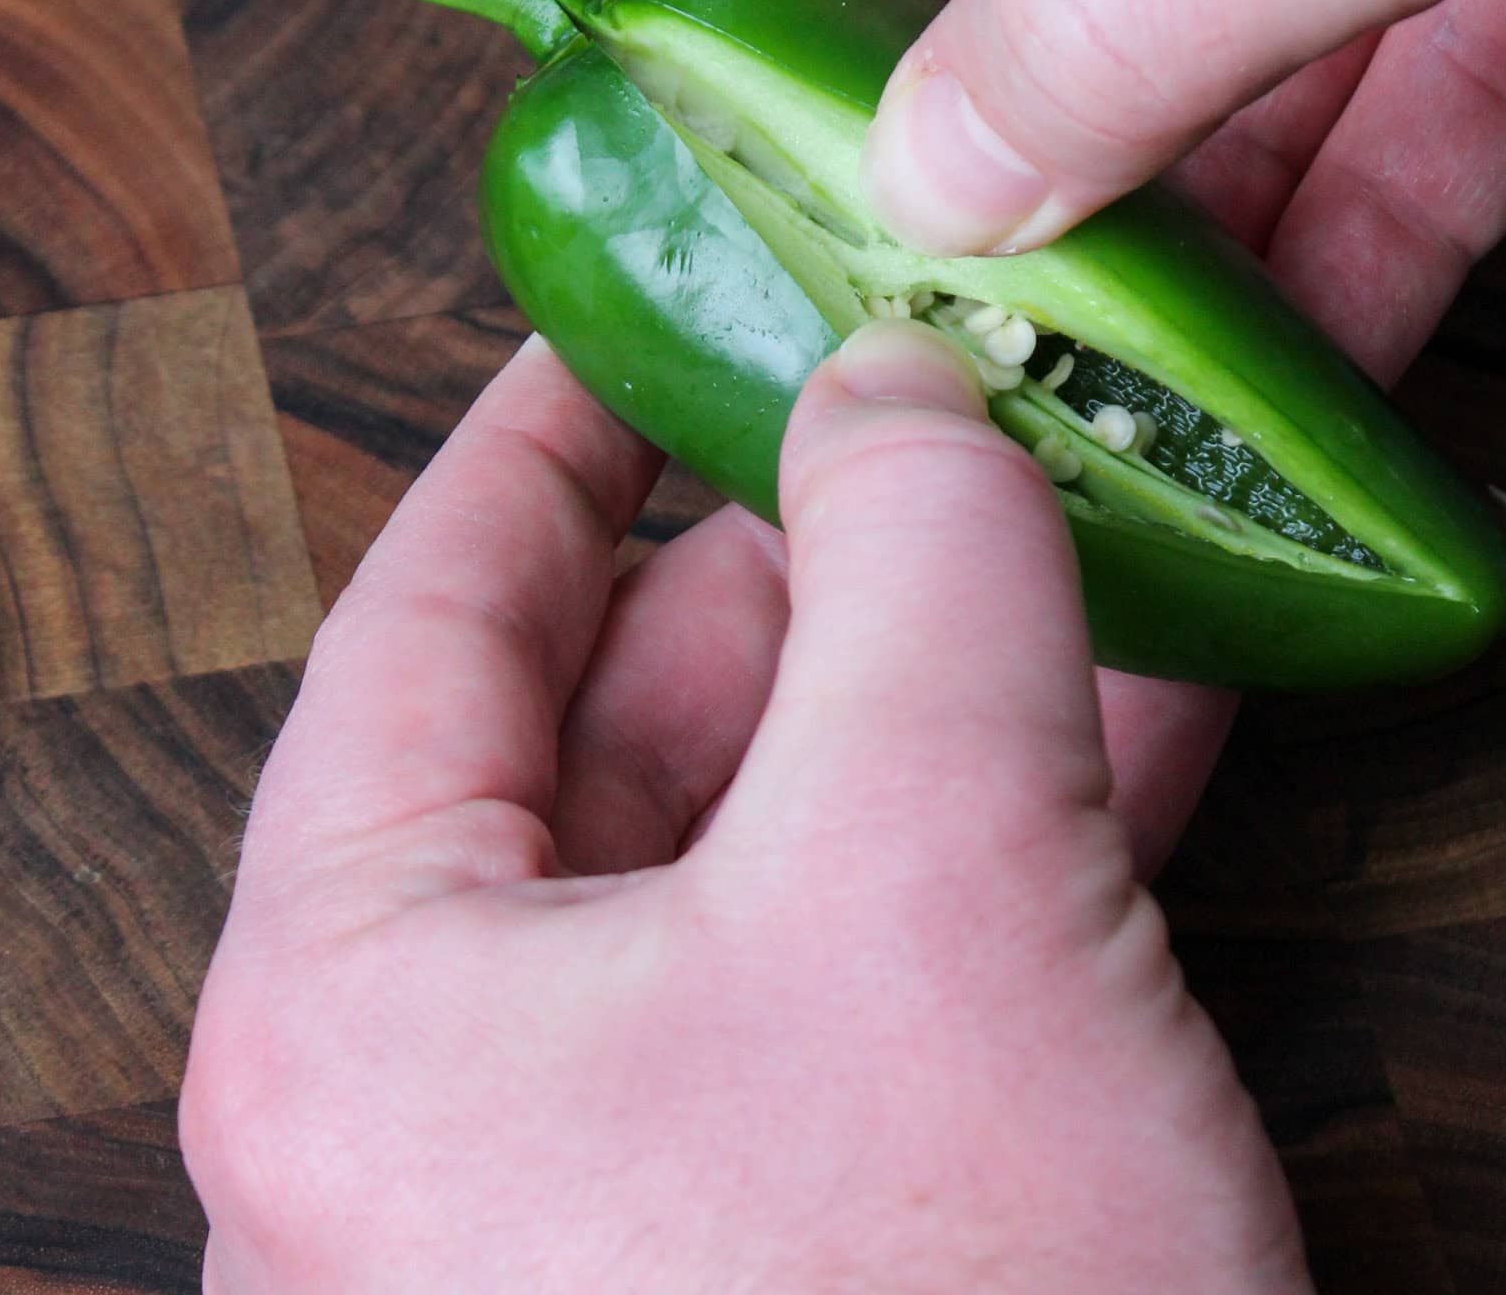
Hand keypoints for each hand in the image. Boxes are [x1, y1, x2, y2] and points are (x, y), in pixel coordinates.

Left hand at [183, 322, 1305, 1292]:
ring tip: (1043, 497)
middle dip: (801, 532)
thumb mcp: (935, 870)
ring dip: (936, 656)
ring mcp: (656, 1150)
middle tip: (917, 382)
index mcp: (376, 996)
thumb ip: (922, 568)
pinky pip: (895, 937)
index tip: (647, 302)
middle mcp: (474, 1079)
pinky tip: (1129, 678)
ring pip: (793, 813)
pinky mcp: (821, 1203)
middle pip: (637, 705)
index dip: (556, 425)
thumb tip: (909, 378)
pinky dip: (1005, 802)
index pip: (441, 610)